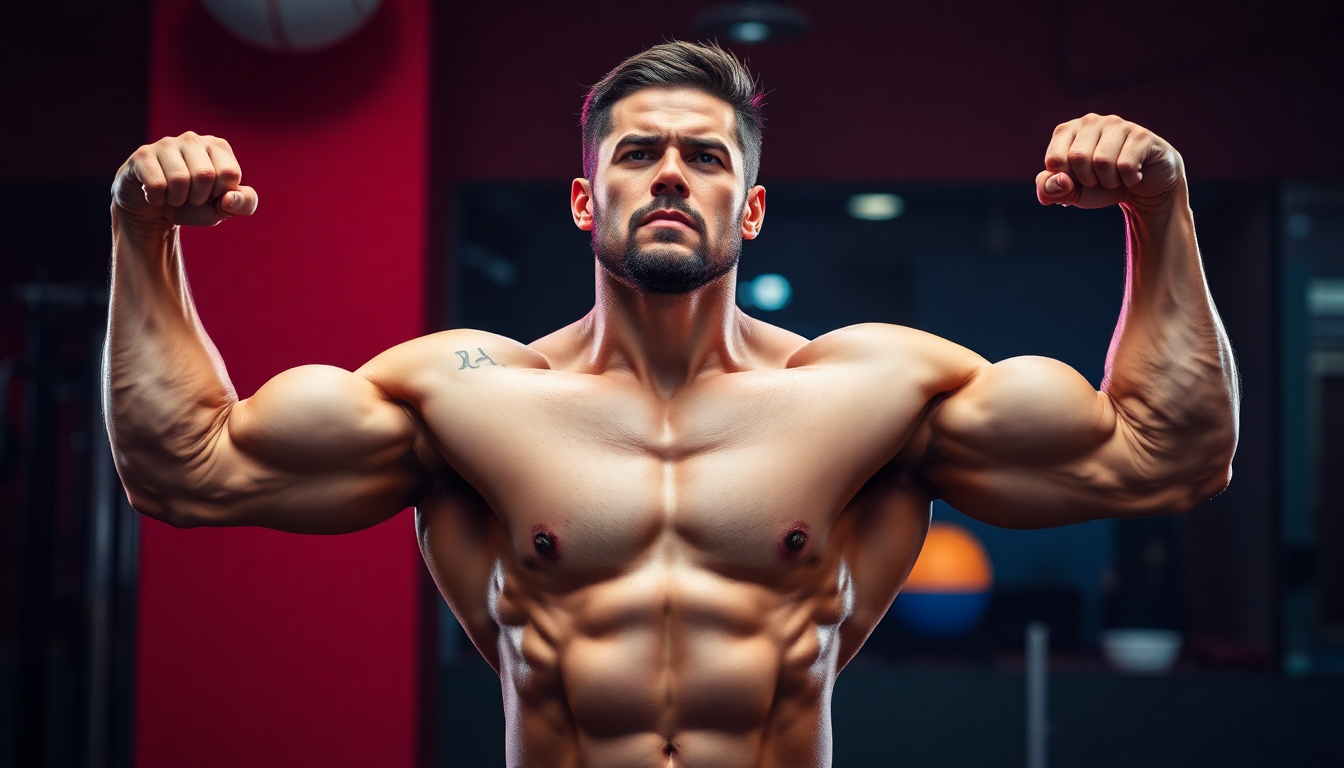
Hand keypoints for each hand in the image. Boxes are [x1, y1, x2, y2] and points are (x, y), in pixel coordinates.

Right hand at [111, 132, 257, 227]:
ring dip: (178, 200)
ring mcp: (165, 144)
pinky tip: (155, 194)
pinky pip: (156, 185)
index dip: (221, 194)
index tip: (212, 195)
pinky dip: (158, 199)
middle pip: (205, 175)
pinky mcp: (143, 155)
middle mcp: (192, 138)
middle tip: (190, 198)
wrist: (155, 211)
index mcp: (218, 146)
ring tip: (173, 196)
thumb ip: (244, 203)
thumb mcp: (225, 208)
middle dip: (199, 198)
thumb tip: (230, 198)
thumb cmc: (195, 205)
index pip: (230, 173)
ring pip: (180, 179)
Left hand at [1036, 114, 1184, 212]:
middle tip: (1099, 179)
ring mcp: (1118, 124)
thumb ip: (1049, 189)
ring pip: (1102, 161)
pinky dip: (1129, 180)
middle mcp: (1090, 121)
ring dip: (1109, 181)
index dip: (1066, 180)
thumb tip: (1060, 180)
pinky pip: (1126, 165)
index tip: (1078, 179)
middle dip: (1088, 180)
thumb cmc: (1099, 186)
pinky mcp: (1141, 135)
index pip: (1054, 160)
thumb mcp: (1068, 191)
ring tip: (1116, 177)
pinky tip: (1134, 175)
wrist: (1140, 190)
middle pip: (1077, 157)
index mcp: (1067, 131)